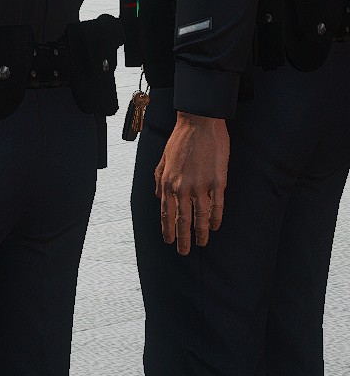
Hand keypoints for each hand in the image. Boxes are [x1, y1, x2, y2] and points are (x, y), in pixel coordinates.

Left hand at [156, 112, 229, 253]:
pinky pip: (217, 205)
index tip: (168, 241)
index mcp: (167, 183)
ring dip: (201, 232)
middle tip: (184, 251)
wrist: (198, 124)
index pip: (166, 212)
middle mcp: (182, 187)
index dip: (167, 228)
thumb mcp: (162, 160)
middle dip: (182, 237)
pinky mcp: (217, 182)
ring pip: (200, 216)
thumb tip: (158, 197)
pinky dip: (216, 218)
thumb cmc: (179, 141)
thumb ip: (159, 180)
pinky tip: (215, 226)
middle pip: (182, 219)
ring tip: (202, 243)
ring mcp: (200, 185)